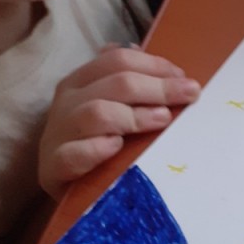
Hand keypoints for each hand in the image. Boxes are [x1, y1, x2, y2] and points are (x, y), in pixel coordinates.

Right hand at [38, 46, 199, 198]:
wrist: (56, 183)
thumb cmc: (90, 141)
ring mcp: (58, 133)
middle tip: (189, 95)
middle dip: (158, 87)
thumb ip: (129, 86)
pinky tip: (117, 147)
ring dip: (134, 116)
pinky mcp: (53, 166)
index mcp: (80, 81)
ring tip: (163, 119)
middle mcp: (67, 101)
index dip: (155, 65)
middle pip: (115, 83)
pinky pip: (73, 154)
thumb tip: (168, 70)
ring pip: (96, 113)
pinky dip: (97, 149)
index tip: (184, 78)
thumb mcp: (107, 107)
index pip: (118, 60)